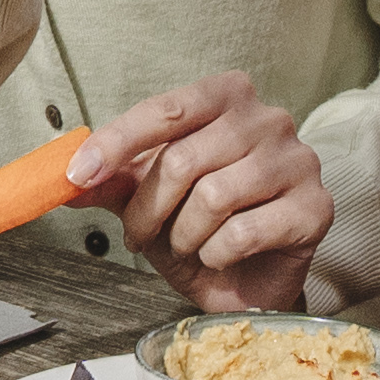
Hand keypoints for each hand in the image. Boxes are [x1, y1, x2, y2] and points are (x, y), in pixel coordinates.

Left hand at [71, 77, 328, 309]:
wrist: (249, 282)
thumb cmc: (202, 228)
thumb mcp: (148, 199)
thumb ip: (113, 182)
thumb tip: (64, 176)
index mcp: (228, 96)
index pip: (166, 109)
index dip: (116, 142)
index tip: (78, 174)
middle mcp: (270, 118)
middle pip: (184, 159)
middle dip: (148, 209)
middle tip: (140, 235)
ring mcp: (299, 160)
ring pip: (214, 198)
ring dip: (186, 236)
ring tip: (190, 244)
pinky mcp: (316, 207)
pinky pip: (243, 233)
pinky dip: (218, 255)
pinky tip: (223, 256)